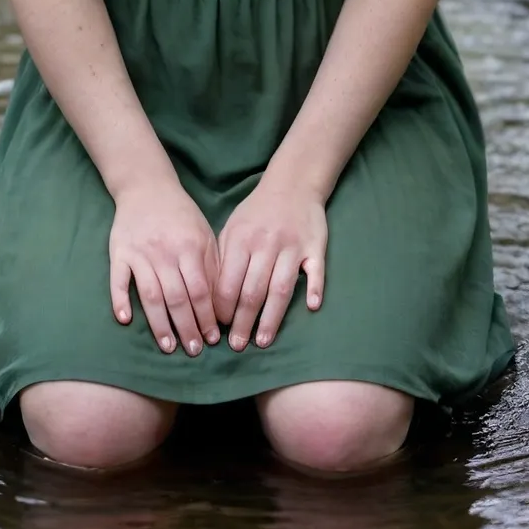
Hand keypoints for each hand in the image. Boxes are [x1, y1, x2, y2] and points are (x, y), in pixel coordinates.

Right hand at [109, 178, 221, 356]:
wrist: (146, 186)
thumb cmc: (180, 214)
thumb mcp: (204, 233)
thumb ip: (212, 265)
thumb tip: (220, 302)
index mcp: (190, 247)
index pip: (201, 290)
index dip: (207, 317)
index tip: (212, 339)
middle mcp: (165, 252)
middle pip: (177, 298)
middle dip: (187, 327)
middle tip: (193, 351)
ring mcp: (140, 253)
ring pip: (151, 295)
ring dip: (159, 324)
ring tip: (168, 346)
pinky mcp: (119, 252)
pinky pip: (118, 279)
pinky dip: (120, 299)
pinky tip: (125, 320)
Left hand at [213, 174, 326, 351]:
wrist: (293, 182)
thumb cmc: (257, 212)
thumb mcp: (232, 227)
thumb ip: (223, 259)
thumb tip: (212, 298)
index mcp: (241, 239)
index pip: (228, 282)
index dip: (222, 308)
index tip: (218, 328)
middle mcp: (266, 244)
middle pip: (253, 291)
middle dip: (243, 322)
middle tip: (237, 346)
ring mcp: (292, 246)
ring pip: (281, 288)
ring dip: (271, 318)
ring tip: (263, 341)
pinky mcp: (315, 246)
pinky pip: (316, 270)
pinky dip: (314, 288)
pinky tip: (311, 307)